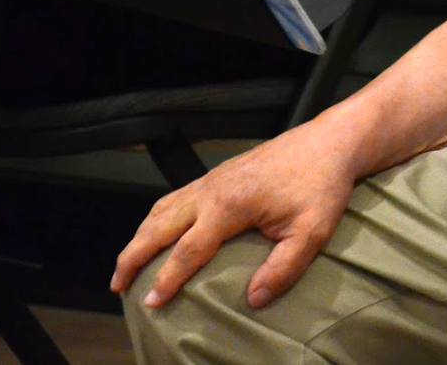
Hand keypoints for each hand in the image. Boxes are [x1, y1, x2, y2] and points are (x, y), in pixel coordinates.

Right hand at [111, 124, 356, 308]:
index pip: (187, 250)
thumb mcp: (312, 231)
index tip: (151, 304)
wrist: (329, 142)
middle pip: (158, 227)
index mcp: (230, 205)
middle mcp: (211, 190)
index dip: (167, 279)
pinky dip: (155, 218)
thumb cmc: (322, 185)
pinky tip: (153, 232)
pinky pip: (174, 197)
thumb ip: (283, 268)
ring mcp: (211, 179)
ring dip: (138, 237)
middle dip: (132, 258)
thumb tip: (253, 300)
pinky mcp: (217, 174)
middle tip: (117, 288)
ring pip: (161, 209)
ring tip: (126, 267)